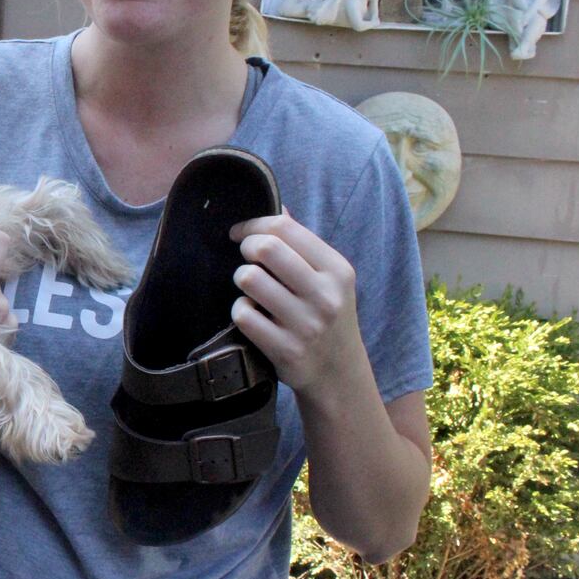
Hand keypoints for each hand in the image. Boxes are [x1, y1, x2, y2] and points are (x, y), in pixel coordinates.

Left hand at [228, 210, 364, 395]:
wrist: (338, 373)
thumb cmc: (326, 314)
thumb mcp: (329, 277)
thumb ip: (302, 242)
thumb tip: (278, 205)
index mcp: (337, 269)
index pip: (284, 228)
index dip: (254, 224)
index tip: (240, 233)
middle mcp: (325, 295)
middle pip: (264, 248)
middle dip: (246, 248)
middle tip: (245, 258)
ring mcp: (305, 324)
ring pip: (248, 279)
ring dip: (241, 280)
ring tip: (251, 289)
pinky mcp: (285, 349)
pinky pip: (242, 314)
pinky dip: (240, 311)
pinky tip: (252, 315)